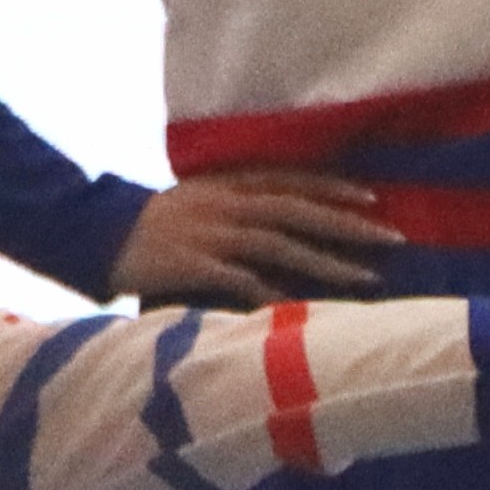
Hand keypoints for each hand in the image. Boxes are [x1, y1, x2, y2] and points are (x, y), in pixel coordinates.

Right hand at [110, 166, 393, 304]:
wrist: (97, 235)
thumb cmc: (152, 222)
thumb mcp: (198, 200)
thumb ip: (238, 204)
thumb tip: (282, 216)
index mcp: (227, 184)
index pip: (292, 181)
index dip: (333, 188)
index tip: (373, 199)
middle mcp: (226, 205)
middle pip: (298, 211)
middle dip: (347, 226)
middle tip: (392, 239)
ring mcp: (211, 234)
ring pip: (280, 245)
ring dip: (327, 263)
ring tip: (366, 280)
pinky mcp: (193, 265)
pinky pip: (240, 280)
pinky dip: (272, 292)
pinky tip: (301, 308)